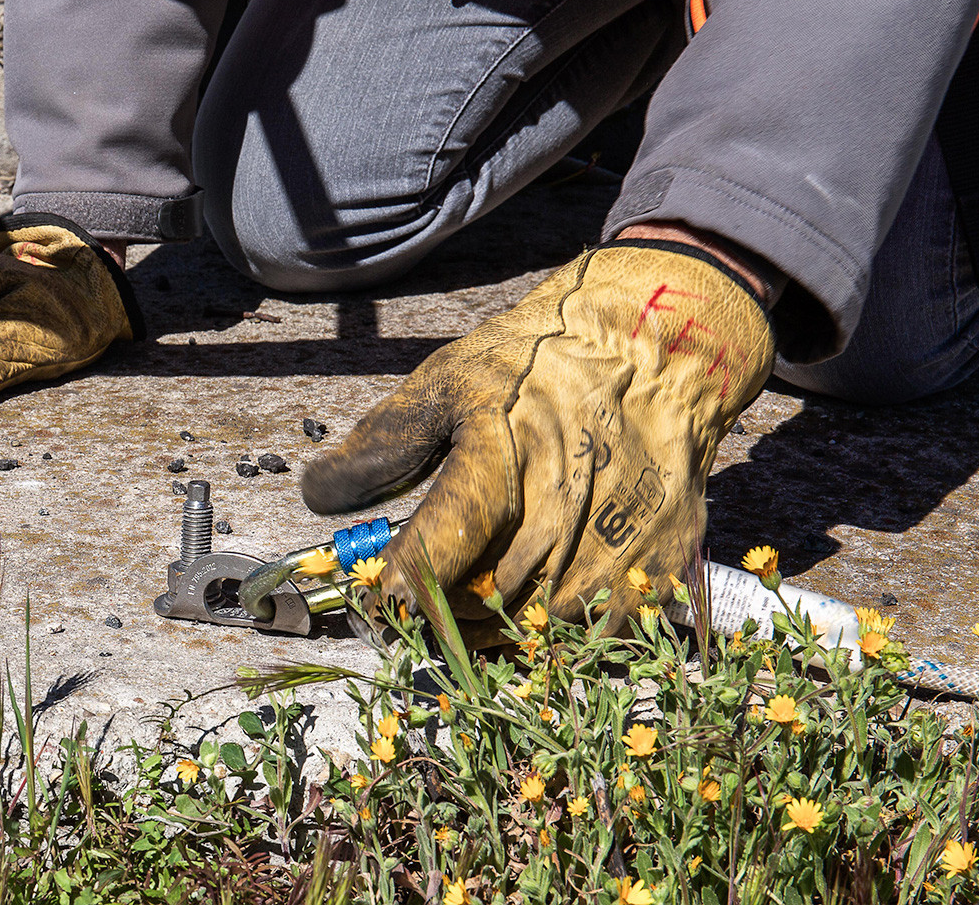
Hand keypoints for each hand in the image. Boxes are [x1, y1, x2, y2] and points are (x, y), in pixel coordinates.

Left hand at [300, 243, 773, 644]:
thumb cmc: (539, 362)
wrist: (655, 343)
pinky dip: (549, 634)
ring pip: (541, 620)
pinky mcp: (661, 557)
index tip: (377, 595)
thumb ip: (384, 442)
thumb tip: (318, 495)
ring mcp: (624, 531)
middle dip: (437, 611)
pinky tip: (516, 616)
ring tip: (456, 615)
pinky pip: (597, 627)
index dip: (407, 576)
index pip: (451, 532)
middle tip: (406, 612)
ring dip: (489, 630)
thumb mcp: (450, 379)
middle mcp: (571, 494)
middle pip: (491, 590)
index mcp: (511, 443)